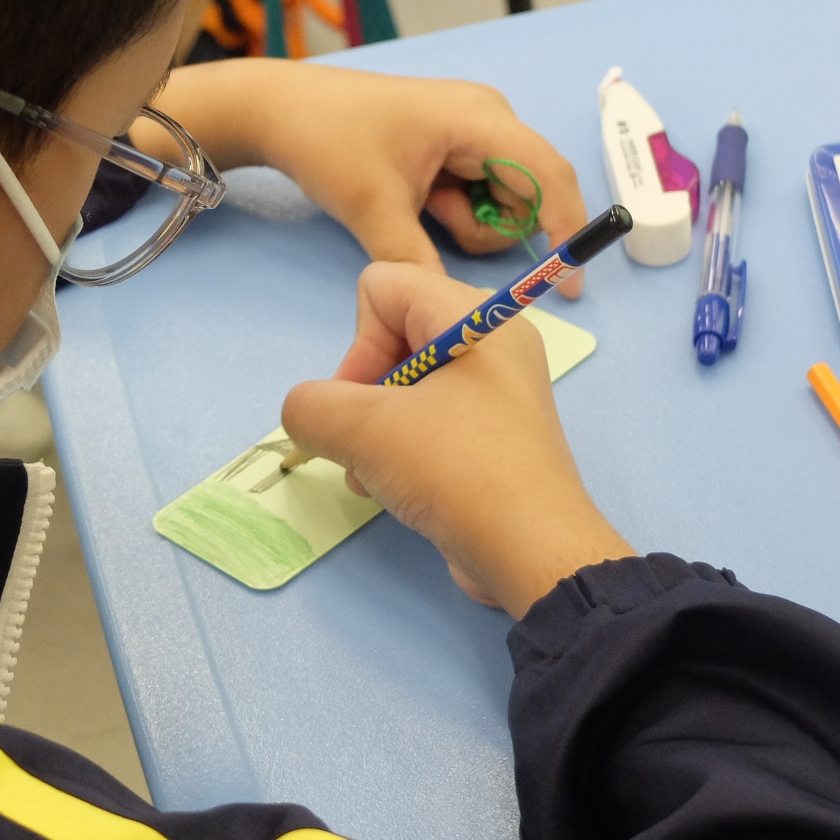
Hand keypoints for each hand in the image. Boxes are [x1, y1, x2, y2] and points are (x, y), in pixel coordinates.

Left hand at [154, 59, 590, 296]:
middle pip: (526, 194)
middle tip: (430, 219)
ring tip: (413, 203)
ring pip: (501, 199)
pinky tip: (414, 197)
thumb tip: (449, 310)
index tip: (567, 282)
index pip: (548, 176)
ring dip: (463, 218)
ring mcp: (473, 128)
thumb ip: (417, 262)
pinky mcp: (455, 142)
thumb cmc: (328, 141)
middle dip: (485, 224)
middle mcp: (489, 117)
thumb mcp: (373, 208)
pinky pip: (477, 191)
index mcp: (480, 117)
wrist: (280, 110)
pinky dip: (451, 207)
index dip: (567, 229)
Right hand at [281, 263, 632, 617]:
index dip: (359, 342)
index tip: (366, 400)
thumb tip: (306, 414)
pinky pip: (429, 421)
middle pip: (391, 335)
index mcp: (475, 317)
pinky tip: (395, 489)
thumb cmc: (457, 471)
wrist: (532, 553)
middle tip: (366, 441)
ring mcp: (496, 392)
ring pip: (405, 386)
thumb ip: (310, 406)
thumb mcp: (365, 429)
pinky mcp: (494, 436)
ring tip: (378, 474)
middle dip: (363, 393)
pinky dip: (401, 450)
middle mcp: (492, 343)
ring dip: (374, 431)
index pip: (382, 286)